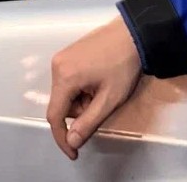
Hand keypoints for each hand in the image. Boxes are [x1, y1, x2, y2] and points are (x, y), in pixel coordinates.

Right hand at [47, 16, 141, 159]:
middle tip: (102, 103)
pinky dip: (81, 88)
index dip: (62, 137)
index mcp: (64, 78)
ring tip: (103, 89)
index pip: (54, 116)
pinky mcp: (68, 54)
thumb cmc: (123, 66)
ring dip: (82, 100)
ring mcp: (61, 58)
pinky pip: (68, 80)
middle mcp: (56, 66)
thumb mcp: (109, 100)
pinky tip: (97, 80)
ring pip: (65, 93)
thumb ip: (88, 123)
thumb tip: (71, 141)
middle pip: (61, 104)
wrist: (132, 34)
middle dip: (80, 112)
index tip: (74, 152)